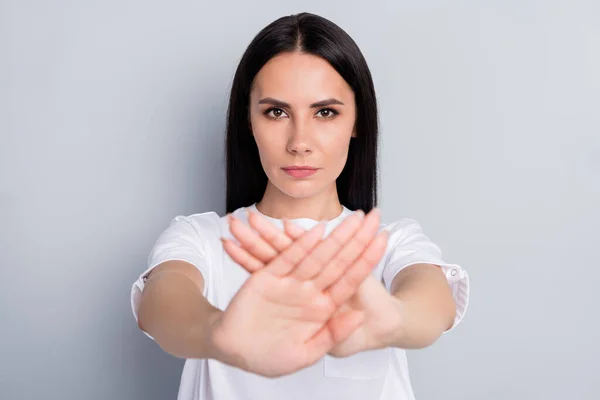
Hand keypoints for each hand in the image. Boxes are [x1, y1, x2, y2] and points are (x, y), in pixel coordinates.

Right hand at [215, 210, 387, 377]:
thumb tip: (358, 316)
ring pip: (314, 252)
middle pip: (336, 259)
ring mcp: (290, 282)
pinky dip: (298, 244)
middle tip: (369, 214)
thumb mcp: (308, 352)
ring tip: (350, 215)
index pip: (350, 278)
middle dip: (353, 236)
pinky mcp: (268, 276)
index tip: (382, 238)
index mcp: (323, 308)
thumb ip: (333, 333)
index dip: (367, 258)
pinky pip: (286, 257)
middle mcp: (310, 291)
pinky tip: (310, 230)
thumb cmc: (270, 357)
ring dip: (332, 234)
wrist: (236, 353)